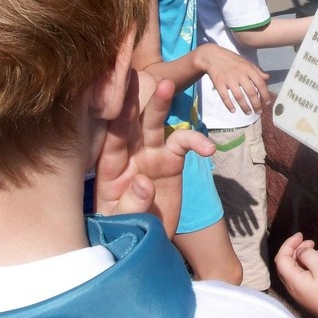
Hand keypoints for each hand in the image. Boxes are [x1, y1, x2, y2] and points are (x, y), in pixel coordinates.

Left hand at [94, 73, 215, 233]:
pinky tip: (209, 148)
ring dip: (161, 103)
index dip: (113, 113)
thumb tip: (144, 180)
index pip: (110, 136)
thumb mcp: (121, 223)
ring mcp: (152, 156)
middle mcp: (129, 154)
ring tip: (168, 85)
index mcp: (108, 167)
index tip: (115, 91)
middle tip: (135, 73)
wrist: (147, 244)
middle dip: (134, 96)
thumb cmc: (124, 232)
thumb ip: (131, 203)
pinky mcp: (172, 163)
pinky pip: (185, 144)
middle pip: (131, 120)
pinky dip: (196, 141)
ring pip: (156, 123)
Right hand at [197, 43, 271, 114]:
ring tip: (248, 113)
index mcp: (248, 69)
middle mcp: (240, 74)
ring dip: (245, 107)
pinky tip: (233, 110)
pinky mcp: (218, 83)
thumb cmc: (232, 60)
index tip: (267, 103)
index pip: (260, 83)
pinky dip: (229, 105)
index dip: (265, 94)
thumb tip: (267, 78)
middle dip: (256, 104)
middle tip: (258, 112)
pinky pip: (225, 96)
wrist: (213, 56)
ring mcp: (229, 79)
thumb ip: (257, 71)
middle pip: (251, 92)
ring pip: (239, 96)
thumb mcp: (246, 62)